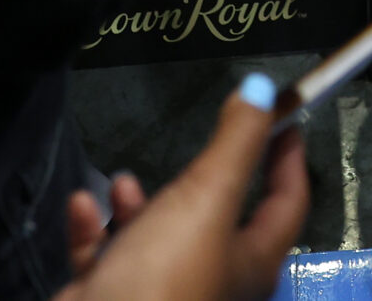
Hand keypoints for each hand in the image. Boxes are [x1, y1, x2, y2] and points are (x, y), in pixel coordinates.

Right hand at [55, 79, 308, 300]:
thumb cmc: (167, 273)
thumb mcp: (208, 197)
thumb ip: (235, 143)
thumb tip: (264, 90)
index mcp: (252, 262)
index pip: (287, 203)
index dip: (288, 158)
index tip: (286, 118)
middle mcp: (214, 280)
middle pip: (217, 219)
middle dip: (199, 180)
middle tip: (191, 147)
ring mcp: (165, 292)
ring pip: (158, 237)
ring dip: (139, 205)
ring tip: (123, 182)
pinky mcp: (117, 297)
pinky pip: (109, 257)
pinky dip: (96, 230)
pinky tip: (83, 206)